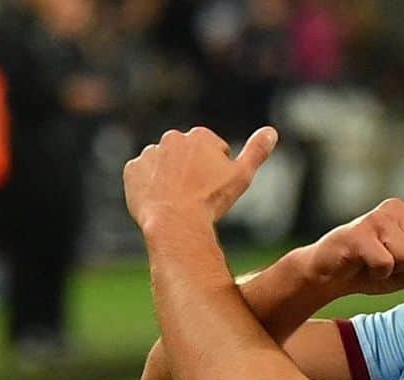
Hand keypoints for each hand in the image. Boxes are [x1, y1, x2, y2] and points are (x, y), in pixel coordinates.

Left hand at [124, 125, 277, 232]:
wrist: (175, 222)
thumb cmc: (211, 202)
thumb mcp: (241, 177)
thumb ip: (256, 151)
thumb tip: (272, 132)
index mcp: (199, 136)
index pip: (212, 152)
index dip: (216, 175)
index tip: (213, 192)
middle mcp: (172, 138)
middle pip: (186, 158)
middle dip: (191, 174)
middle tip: (195, 199)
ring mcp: (150, 153)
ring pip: (163, 167)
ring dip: (168, 180)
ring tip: (176, 204)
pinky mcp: (131, 170)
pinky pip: (141, 178)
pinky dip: (148, 188)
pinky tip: (158, 203)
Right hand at [308, 199, 403, 296]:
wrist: (329, 275)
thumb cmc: (370, 270)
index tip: (400, 268)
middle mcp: (398, 208)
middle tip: (386, 269)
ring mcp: (378, 217)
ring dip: (392, 274)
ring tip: (374, 265)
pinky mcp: (360, 233)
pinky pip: (385, 264)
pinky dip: (375, 274)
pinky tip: (362, 266)